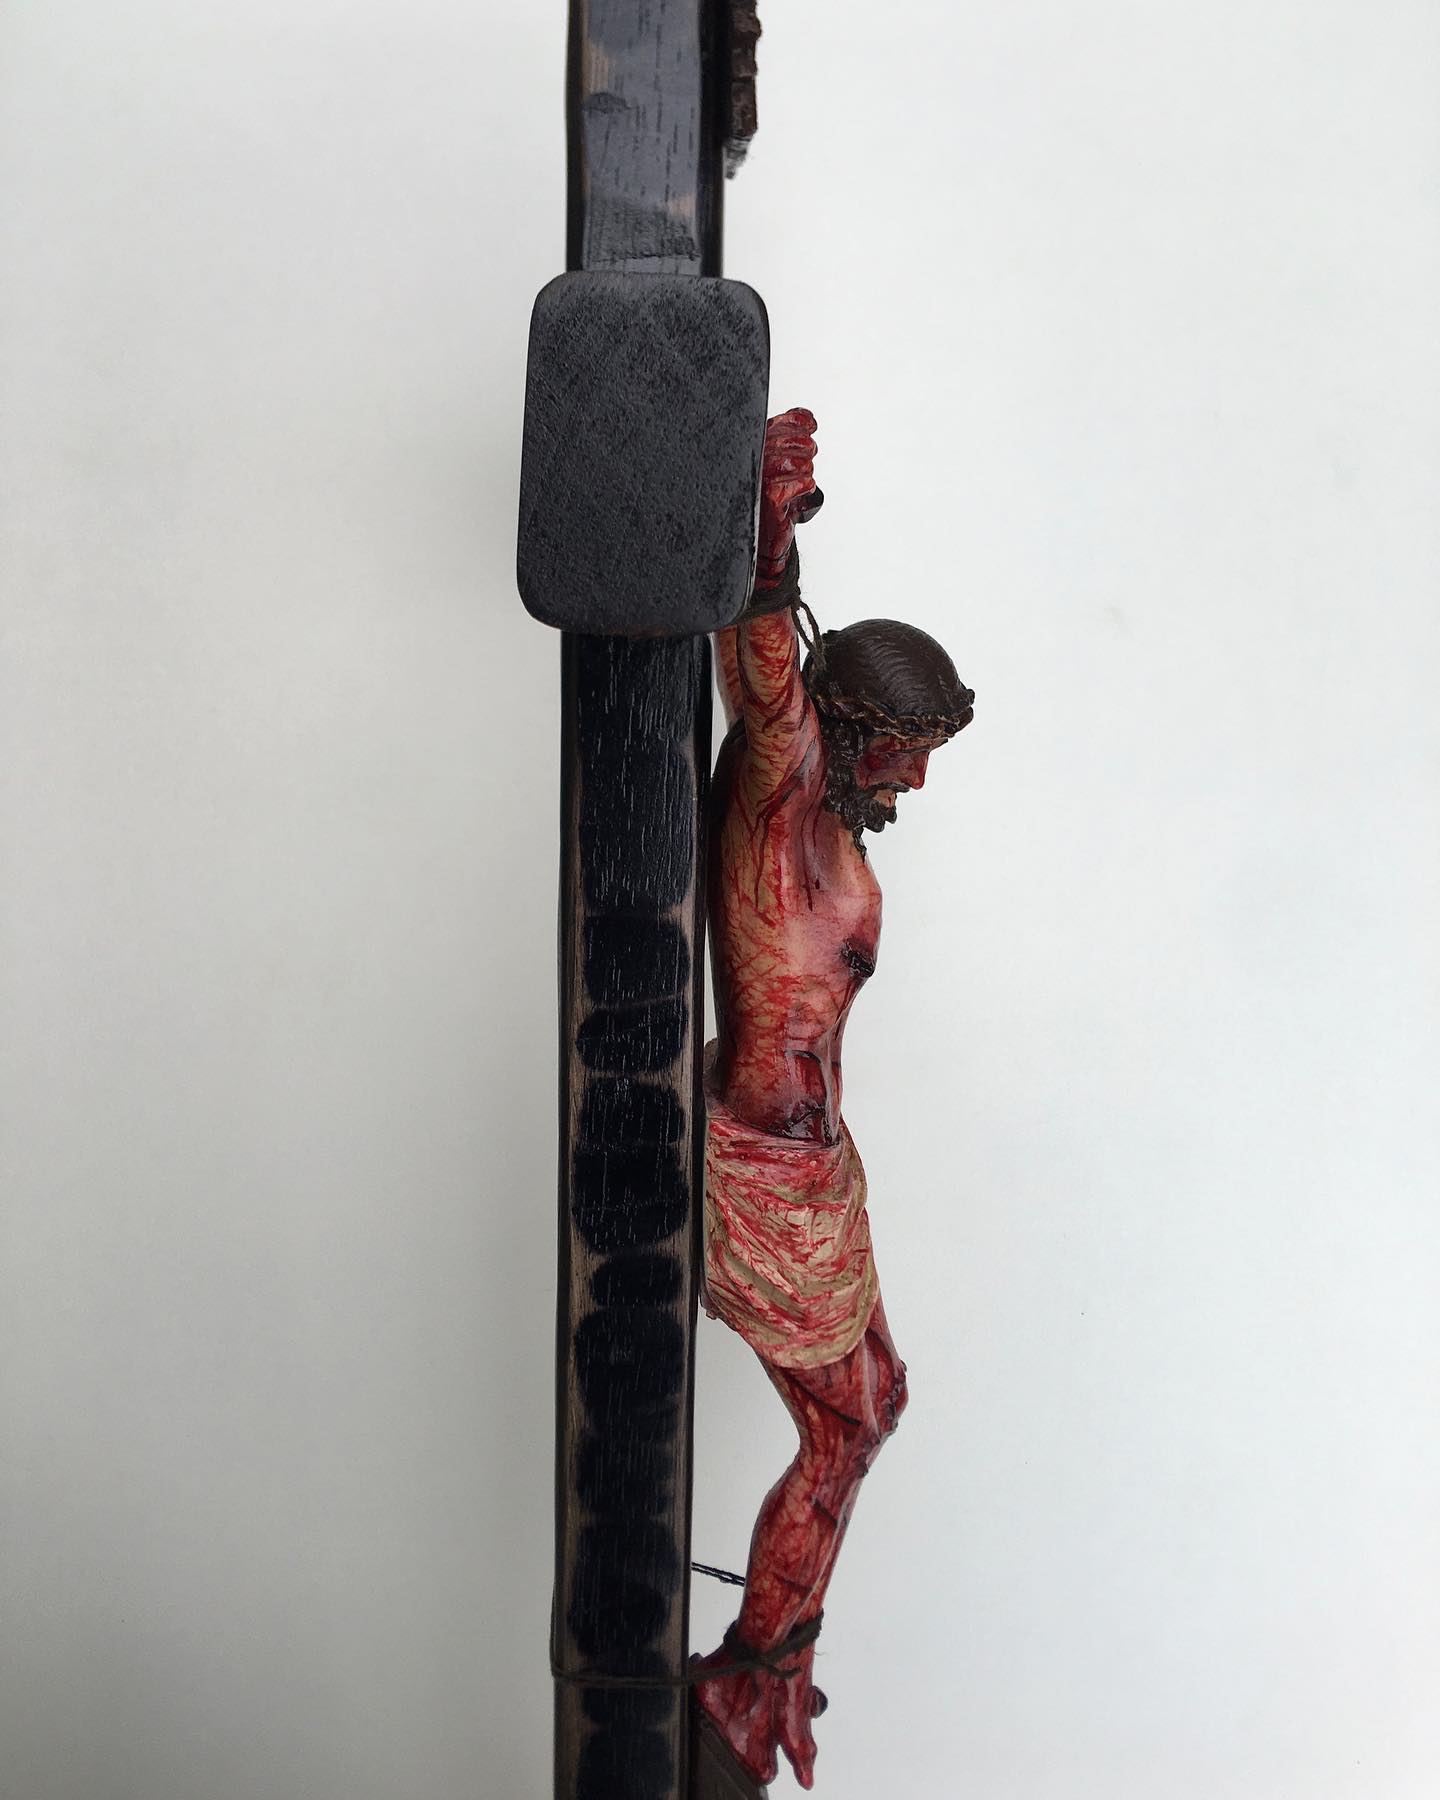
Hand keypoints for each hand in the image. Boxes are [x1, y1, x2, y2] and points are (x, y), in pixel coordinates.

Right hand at [757, 408, 820, 587]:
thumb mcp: (779, 467)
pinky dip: (804, 486)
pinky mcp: (768, 500)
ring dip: (804, 467)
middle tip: (810, 452)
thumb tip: (807, 418)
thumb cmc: (771, 502)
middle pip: (782, 442)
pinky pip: (795, 485)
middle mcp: (750, 466)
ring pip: (790, 462)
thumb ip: (787, 442)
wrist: (763, 539)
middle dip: (803, 445)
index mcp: (750, 453)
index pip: (774, 426)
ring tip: (804, 475)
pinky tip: (802, 491)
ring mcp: (757, 483)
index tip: (810, 424)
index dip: (796, 421)